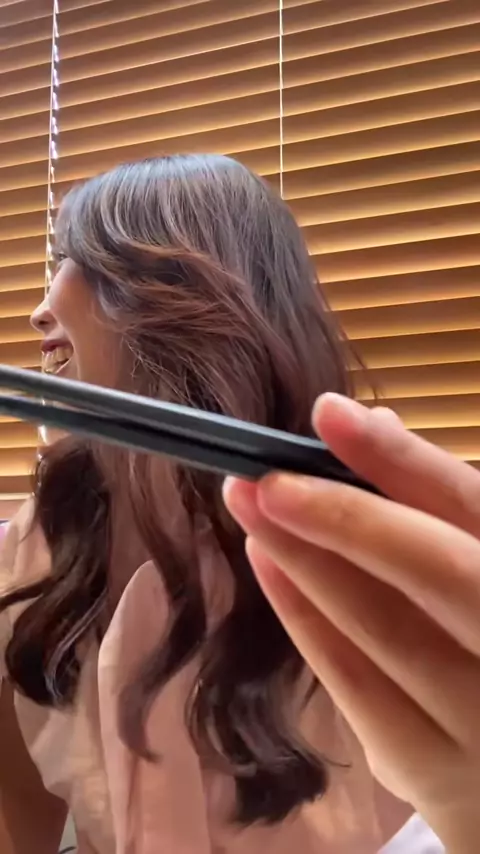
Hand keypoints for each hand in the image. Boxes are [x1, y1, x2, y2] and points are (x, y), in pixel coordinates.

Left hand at [223, 394, 479, 852]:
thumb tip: (368, 425)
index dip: (399, 458)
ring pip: (384, 630)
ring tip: (250, 505)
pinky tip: (269, 567)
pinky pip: (357, 688)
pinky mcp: (435, 773)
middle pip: (435, 571)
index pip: (471, 507)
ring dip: (304, 560)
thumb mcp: (477, 557)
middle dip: (343, 516)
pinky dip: (306, 620)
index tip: (328, 413)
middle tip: (263, 475)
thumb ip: (440, 505)